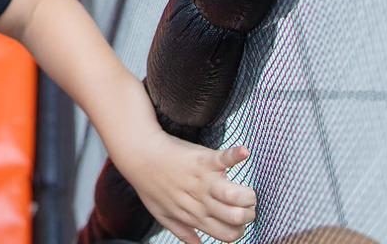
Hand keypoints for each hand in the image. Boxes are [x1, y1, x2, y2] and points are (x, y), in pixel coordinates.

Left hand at [127, 135, 255, 242]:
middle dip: (249, 213)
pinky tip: (243, 151)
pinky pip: (222, 158)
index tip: (237, 216)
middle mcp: (200, 201)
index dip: (239, 229)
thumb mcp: (163, 214)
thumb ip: (183, 232)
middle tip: (244, 203)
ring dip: (247, 195)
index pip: (229, 234)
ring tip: (244, 189)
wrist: (137, 153)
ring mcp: (202, 181)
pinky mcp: (202, 160)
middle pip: (237, 218)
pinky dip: (235, 155)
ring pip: (235, 197)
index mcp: (193, 216)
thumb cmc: (149, 184)